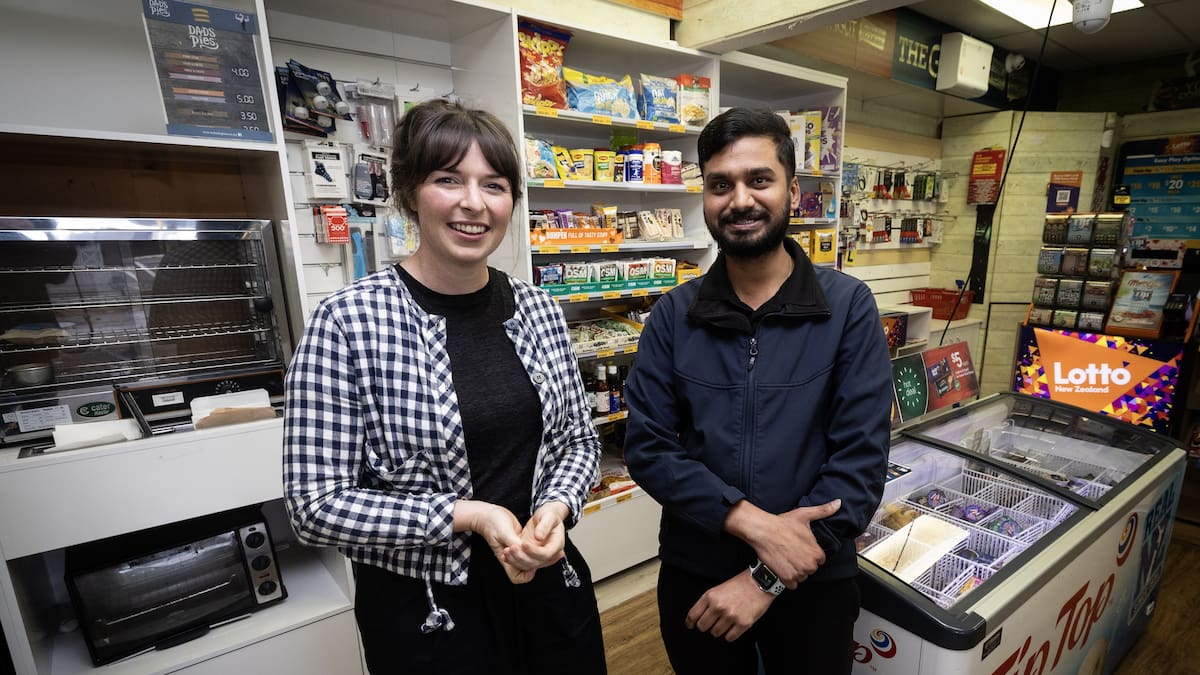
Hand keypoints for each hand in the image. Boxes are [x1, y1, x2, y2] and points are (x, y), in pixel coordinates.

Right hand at [454, 500, 535, 583]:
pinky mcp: (520, 541)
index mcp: (506, 558)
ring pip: (529, 559)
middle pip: (526, 570)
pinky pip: (529, 549)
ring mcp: (516, 550)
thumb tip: (526, 550)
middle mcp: (512, 557)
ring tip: (542, 547)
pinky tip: (539, 540)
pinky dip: (535, 547)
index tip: (532, 562)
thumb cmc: (492, 523)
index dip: (526, 573)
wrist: (489, 514)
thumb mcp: (504, 532)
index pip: (517, 577)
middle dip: (534, 563)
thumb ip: (514, 542)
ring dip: (535, 555)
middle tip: (541, 552)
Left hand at [503, 502, 567, 569]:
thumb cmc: (549, 515)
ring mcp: (539, 555)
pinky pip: (523, 562)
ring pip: (528, 565)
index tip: (523, 544)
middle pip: (536, 562)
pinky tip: (505, 556)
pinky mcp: (531, 554)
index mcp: (556, 544)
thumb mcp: (549, 516)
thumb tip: (539, 537)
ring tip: (507, 551)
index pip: (546, 554)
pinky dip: (513, 560)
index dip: (534, 551)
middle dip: (523, 557)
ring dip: (516, 560)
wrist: (546, 516)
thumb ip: (545, 526)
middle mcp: (548, 552)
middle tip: (512, 547)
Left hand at [685, 570, 773, 641]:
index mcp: (710, 596)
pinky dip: (730, 634)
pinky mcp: (743, 623)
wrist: (759, 582)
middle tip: (712, 622)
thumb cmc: (738, 585)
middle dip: (706, 626)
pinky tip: (733, 626)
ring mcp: (731, 616)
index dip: (690, 622)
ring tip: (726, 621)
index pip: (693, 615)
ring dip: (719, 630)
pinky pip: (729, 638)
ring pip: (715, 633)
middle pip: (703, 627)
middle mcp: (718, 607)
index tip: (691, 626)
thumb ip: (707, 603)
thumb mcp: (718, 589)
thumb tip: (696, 619)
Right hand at [725, 498, 840, 588]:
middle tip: (793, 552)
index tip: (801, 547)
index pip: (819, 559)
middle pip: (810, 569)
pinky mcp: (786, 578)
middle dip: (804, 563)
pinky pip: (792, 585)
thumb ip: (823, 511)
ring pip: (802, 577)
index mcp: (817, 553)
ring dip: (796, 571)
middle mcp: (810, 565)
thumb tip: (838, 503)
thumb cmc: (783, 523)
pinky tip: (783, 567)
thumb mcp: (805, 515)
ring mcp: (798, 573)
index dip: (810, 553)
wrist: (763, 531)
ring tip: (787, 559)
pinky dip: (788, 579)